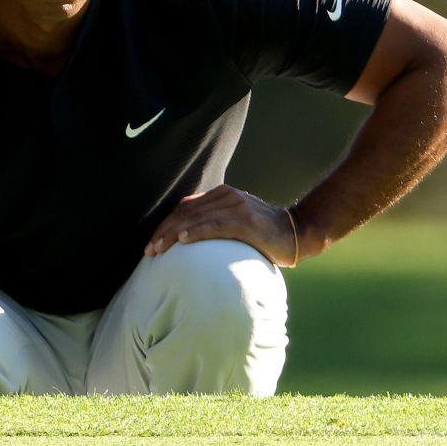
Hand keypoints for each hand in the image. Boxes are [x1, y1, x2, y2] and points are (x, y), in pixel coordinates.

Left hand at [144, 185, 299, 267]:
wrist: (297, 232)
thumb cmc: (265, 233)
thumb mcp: (237, 222)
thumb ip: (216, 221)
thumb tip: (187, 232)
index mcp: (222, 195)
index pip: (185, 208)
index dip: (166, 225)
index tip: (153, 243)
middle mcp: (227, 196)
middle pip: (186, 213)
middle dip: (164, 232)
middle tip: (149, 250)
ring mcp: (236, 207)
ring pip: (196, 219)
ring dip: (173, 235)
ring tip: (158, 249)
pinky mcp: (245, 221)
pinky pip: (215, 226)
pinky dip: (197, 232)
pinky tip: (183, 241)